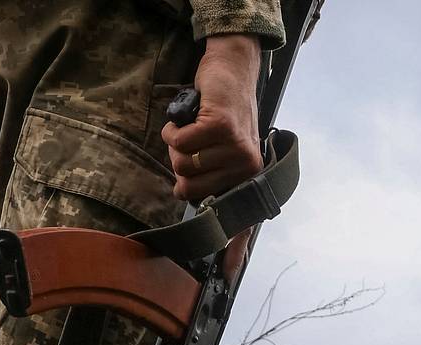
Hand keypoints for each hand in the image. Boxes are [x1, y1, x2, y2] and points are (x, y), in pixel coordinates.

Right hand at [162, 35, 262, 201]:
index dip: (187, 186)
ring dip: (175, 142)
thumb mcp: (224, 149)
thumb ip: (208, 173)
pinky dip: (173, 129)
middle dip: (178, 161)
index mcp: (247, 174)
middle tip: (189, 140)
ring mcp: (234, 145)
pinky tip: (184, 119)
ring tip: (188, 127)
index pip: (205, 198)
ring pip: (182, 162)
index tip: (188, 174)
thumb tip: (180, 194)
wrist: (234, 70)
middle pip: (189, 183)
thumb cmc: (224, 110)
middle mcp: (246, 164)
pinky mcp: (220, 125)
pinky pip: (180, 141)